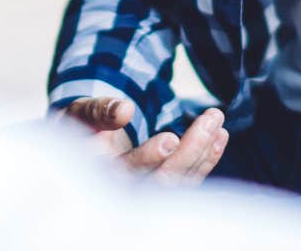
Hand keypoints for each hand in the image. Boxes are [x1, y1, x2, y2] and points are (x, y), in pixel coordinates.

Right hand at [61, 97, 228, 185]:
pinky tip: (220, 136)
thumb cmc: (80, 126)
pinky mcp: (163, 186)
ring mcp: (147, 191)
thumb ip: (100, 111)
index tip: (171, 138)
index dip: (149, 157)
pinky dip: (207, 159)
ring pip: (181, 181)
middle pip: (163, 180)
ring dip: (204, 152)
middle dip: (191, 149)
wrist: (80, 144)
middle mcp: (126, 190)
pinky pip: (189, 180)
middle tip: (212, 117)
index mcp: (100, 173)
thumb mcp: (81, 112)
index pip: (128, 171)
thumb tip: (124, 110)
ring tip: (217, 120)